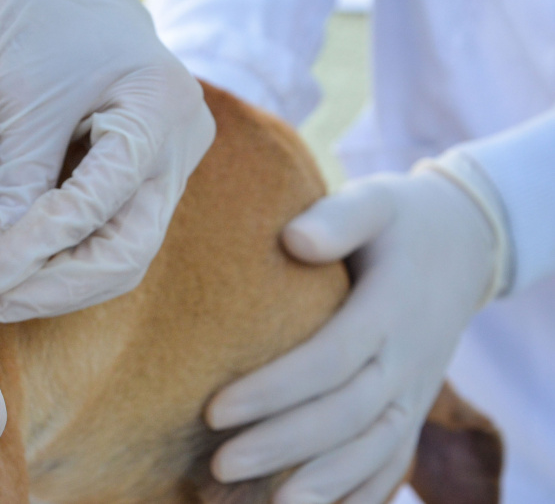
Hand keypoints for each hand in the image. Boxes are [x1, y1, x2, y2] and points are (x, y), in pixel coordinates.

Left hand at [0, 0, 214, 321]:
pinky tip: (26, 272)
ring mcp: (171, 163)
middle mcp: (181, 145)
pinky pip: (117, 233)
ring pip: (127, 251)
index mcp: (162, 108)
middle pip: (131, 247)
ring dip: (61, 282)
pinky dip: (70, 258)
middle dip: (57, 284)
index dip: (38, 248)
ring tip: (0, 293)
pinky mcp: (149, 176)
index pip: (102, 202)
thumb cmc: (45, 21)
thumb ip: (20, 178)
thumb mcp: (27, 97)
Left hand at [205, 167, 502, 503]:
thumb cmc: (399, 222)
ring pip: (372, 449)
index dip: (274, 390)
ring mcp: (415, 389)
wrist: (463, 245)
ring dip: (321, 482)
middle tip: (221, 464)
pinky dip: (360, 491)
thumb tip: (292, 238)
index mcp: (389, 308)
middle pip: (344, 415)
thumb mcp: (374, 202)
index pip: (329, 360)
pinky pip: (393, 459)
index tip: (214, 411)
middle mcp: (406, 359)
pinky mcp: (413, 406)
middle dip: (281, 445)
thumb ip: (338, 217)